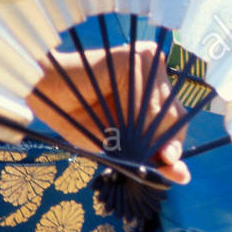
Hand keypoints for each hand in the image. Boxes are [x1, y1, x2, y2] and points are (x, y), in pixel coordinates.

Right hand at [26, 42, 190, 183]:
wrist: (46, 94)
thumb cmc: (80, 118)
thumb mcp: (120, 146)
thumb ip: (152, 158)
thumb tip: (185, 176)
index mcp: (155, 91)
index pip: (178, 124)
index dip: (174, 147)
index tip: (172, 167)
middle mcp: (157, 73)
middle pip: (176, 118)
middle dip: (157, 143)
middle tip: (129, 146)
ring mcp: (150, 62)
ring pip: (165, 112)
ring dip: (140, 132)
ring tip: (113, 125)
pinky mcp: (138, 55)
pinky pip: (147, 99)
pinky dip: (133, 115)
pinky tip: (113, 111)